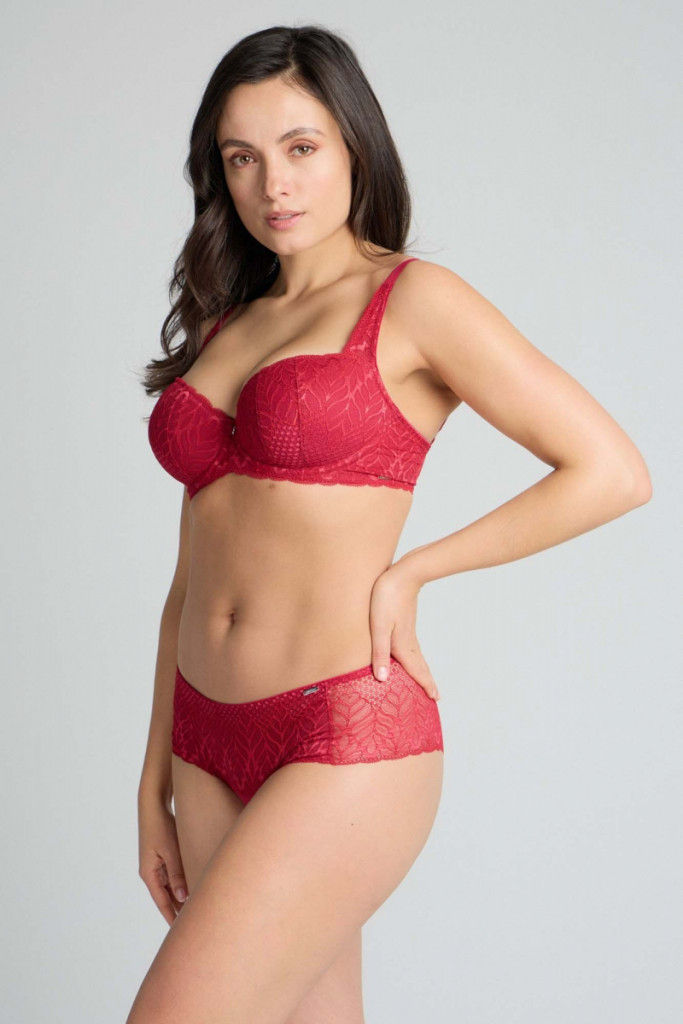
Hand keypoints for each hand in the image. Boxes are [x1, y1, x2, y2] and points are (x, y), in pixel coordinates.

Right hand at [137, 795, 188, 925]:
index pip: (162, 902)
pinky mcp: (162, 857)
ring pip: (170, 887)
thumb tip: (183, 898)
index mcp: (149, 874)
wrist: (154, 805)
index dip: (172, 917)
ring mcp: (156, 865)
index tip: (181, 932)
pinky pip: (172, 876)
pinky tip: (192, 889)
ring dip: (181, 898)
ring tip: (196, 910)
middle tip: (194, 925)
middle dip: (178, 910)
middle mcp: (151, 872)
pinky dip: (181, 884)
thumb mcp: (170, 851)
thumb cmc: (161, 826)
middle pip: (166, 897)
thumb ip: (176, 874)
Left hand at [369, 561, 440, 700]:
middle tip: (436, 696)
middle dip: (426, 681)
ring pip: (417, 656)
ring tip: (426, 679)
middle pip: (420, 665)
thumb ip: (379, 653)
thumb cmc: (387, 599)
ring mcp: (408, 631)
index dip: (424, 685)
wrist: (402, 574)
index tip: (435, 699)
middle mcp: (408, 641)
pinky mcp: (405, 622)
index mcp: (402, 645)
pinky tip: (411, 653)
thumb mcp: (379, 627)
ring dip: (422, 670)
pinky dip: (415, 657)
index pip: (416, 670)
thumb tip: (383, 679)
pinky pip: (412, 647)